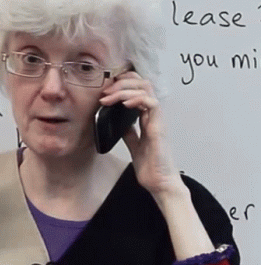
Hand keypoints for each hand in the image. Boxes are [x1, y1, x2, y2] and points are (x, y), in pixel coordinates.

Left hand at [99, 71, 184, 199]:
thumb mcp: (133, 144)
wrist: (159, 182)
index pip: (138, 89)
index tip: (106, 90)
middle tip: (105, 91)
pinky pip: (151, 104)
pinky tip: (125, 103)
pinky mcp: (159, 127)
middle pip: (142, 83)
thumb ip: (128, 131)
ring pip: (146, 89)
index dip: (123, 83)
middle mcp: (153, 115)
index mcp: (147, 117)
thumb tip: (116, 121)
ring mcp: (157, 120)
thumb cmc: (150, 166)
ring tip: (109, 97)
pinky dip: (137, 99)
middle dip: (122, 82)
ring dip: (124, 89)